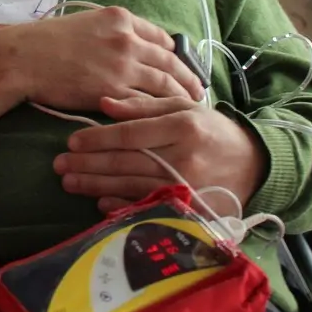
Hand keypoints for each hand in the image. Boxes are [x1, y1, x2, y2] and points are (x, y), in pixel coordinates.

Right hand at [4, 6, 205, 110]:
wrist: (23, 58)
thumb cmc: (46, 40)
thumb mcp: (85, 22)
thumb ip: (111, 31)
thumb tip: (129, 44)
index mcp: (121, 19)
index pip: (161, 38)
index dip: (176, 55)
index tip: (182, 66)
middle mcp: (127, 39)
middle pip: (171, 62)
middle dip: (189, 78)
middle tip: (199, 91)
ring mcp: (122, 66)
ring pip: (164, 84)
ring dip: (180, 97)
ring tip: (190, 108)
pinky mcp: (113, 91)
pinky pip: (145, 103)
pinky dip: (157, 111)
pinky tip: (164, 120)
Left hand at [54, 96, 266, 213]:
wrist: (252, 163)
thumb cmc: (211, 130)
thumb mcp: (183, 107)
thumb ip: (143, 105)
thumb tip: (104, 103)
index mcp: (182, 126)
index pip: (131, 134)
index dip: (99, 138)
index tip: (72, 140)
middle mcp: (184, 157)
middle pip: (127, 161)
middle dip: (89, 164)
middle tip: (59, 164)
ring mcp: (187, 186)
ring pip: (132, 185)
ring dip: (96, 185)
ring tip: (69, 182)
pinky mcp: (189, 208)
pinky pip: (149, 207)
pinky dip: (122, 206)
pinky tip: (98, 202)